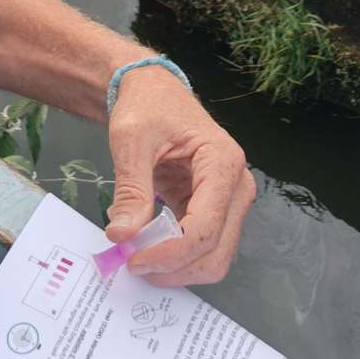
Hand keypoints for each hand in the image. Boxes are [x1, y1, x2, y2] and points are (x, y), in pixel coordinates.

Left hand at [104, 66, 255, 285]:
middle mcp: (236, 184)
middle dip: (174, 267)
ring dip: (176, 267)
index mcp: (222, 162)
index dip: (170, 253)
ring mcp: (229, 199)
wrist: (152, 90)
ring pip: (212, 256)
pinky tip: (147, 246)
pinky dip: (175, 255)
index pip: (204, 227)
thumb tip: (123, 236)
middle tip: (132, 264)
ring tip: (136, 255)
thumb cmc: (146, 105)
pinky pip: (202, 246)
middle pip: (215, 250)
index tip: (132, 259)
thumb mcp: (131, 140)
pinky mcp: (214, 208)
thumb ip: (131, 189)